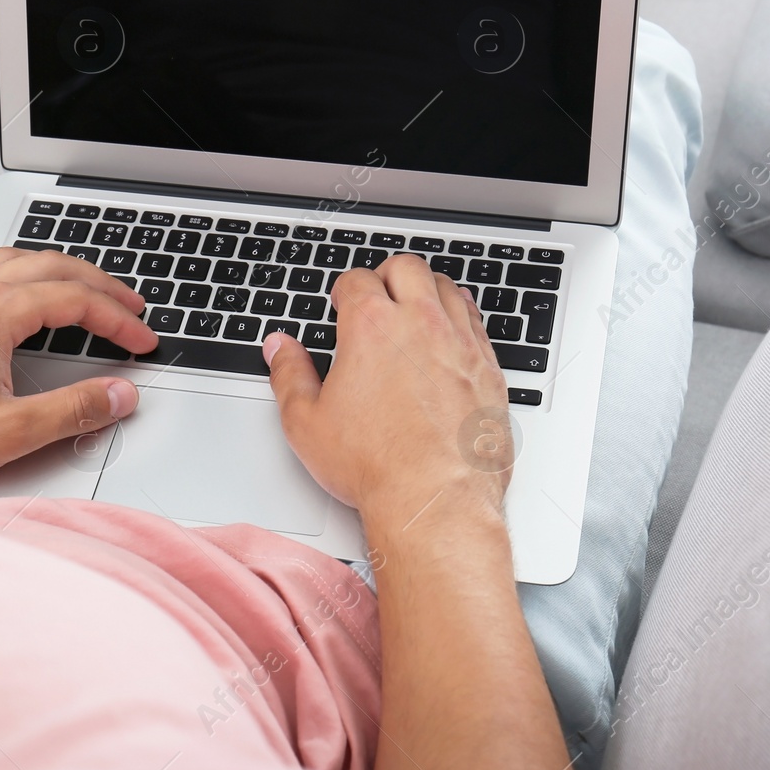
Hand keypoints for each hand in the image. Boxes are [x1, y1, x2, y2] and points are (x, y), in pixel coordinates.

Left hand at [0, 248, 158, 483]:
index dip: (119, 320)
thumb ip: (74, 410)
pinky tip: (27, 292)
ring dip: (63, 270)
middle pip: (54, 266)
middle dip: (101, 284)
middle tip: (132, 308)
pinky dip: (26, 271)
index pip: (76, 300)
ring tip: (89, 290)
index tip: (142, 341)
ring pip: (20, 259)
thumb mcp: (9, 431)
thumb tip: (120, 395)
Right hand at [262, 253, 511, 526]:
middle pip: (406, 268)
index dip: (344, 290)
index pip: (357, 280)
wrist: (435, 501)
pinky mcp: (489, 367)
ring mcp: (460, 343)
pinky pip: (476, 320)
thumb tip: (280, 348)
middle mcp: (420, 324)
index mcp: (372, 327)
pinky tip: (449, 333)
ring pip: (446, 287)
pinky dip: (459, 316)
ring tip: (414, 308)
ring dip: (426, 289)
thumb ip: (289, 375)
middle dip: (387, 275)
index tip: (342, 305)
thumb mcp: (307, 422)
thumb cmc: (376, 466)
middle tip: (378, 294)